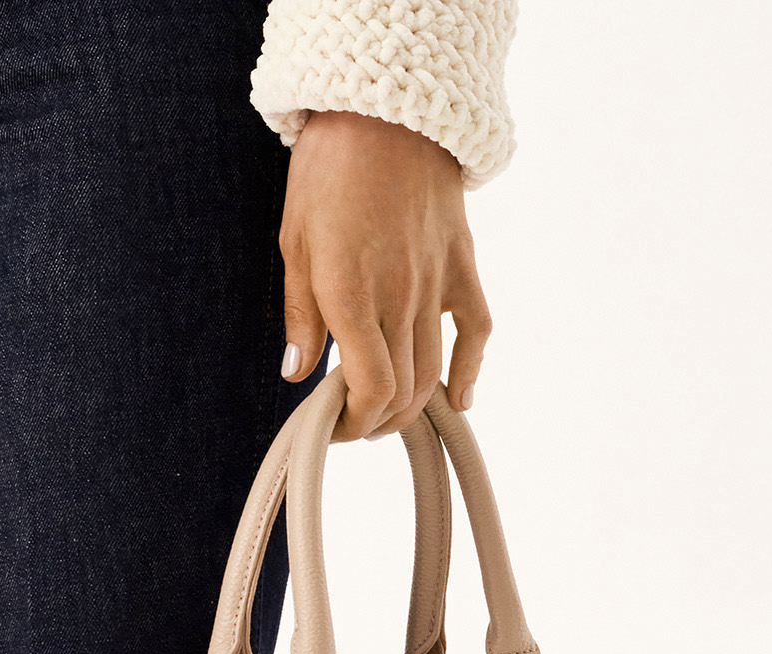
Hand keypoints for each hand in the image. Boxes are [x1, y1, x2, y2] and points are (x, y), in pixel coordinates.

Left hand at [278, 111, 491, 439]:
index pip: (368, 390)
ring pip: (434, 371)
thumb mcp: (295, 244)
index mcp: (351, 295)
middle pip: (402, 391)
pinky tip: (458, 398)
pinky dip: (469, 370)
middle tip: (354, 422)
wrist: (385, 110)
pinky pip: (476, 329)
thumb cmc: (329, 171)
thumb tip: (296, 372)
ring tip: (387, 412)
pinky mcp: (460, 264)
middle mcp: (399, 296)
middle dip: (376, 421)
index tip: (333, 425)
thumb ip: (300, 316)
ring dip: (411, 406)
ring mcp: (435, 282)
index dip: (352, 424)